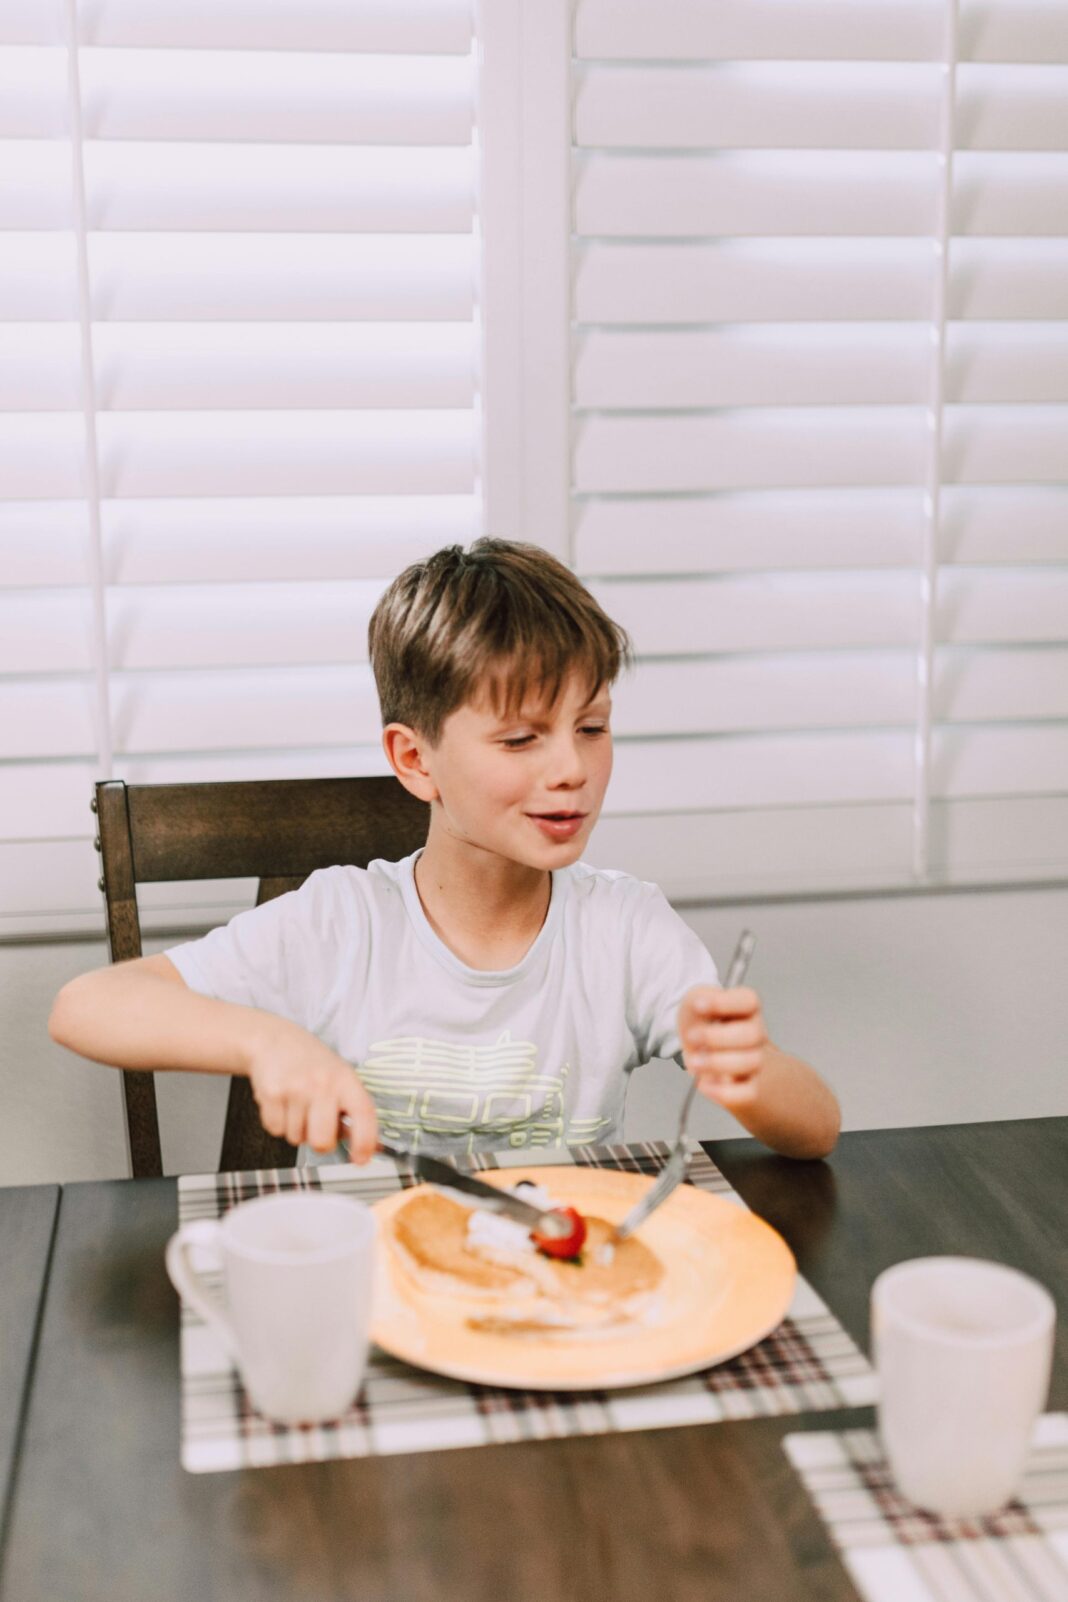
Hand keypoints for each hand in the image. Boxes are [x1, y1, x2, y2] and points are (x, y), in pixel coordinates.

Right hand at [246, 1023, 378, 1162]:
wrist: (274, 1041)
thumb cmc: (312, 1064)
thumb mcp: (340, 1078)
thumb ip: (352, 1111)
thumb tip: (368, 1149)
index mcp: (345, 1080)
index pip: (363, 1115)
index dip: (365, 1142)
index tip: (361, 1160)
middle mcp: (322, 1084)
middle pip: (322, 1141)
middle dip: (320, 1143)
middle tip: (317, 1127)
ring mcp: (295, 1089)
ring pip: (296, 1138)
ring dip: (296, 1128)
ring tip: (297, 1104)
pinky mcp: (271, 1094)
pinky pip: (276, 1130)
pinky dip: (278, 1123)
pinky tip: (282, 1103)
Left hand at [678, 984, 767, 1108]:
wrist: (700, 1052)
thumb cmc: (700, 1023)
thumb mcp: (694, 1002)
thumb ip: (699, 998)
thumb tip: (701, 1004)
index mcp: (745, 1009)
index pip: (749, 1000)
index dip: (725, 1002)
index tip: (699, 1005)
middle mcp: (755, 1034)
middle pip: (753, 1034)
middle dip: (717, 1037)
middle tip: (693, 1037)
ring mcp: (754, 1061)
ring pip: (752, 1062)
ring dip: (717, 1062)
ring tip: (695, 1061)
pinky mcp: (747, 1087)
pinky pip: (747, 1093)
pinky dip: (723, 1091)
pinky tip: (704, 1083)